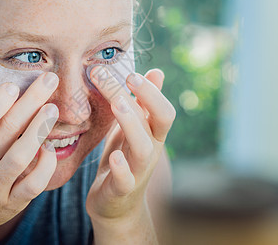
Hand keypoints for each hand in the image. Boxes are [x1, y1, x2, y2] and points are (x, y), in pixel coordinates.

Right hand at [0, 72, 59, 240]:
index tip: (13, 84)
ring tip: (52, 109)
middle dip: (28, 103)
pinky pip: (33, 186)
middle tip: (48, 80)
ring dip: (38, 130)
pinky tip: (49, 146)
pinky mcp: (12, 203)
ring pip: (19, 158)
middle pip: (3, 134)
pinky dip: (45, 166)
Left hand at [86, 67, 174, 223]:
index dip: (151, 91)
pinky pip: (125, 180)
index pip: (162, 110)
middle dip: (143, 97)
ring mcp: (137, 171)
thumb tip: (157, 71)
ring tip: (116, 102)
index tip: (130, 72)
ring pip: (143, 148)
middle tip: (123, 76)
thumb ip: (143, 103)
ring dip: (131, 123)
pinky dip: (122, 169)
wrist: (115, 205)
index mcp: (152, 134)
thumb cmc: (124, 159)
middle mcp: (150, 150)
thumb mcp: (133, 128)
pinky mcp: (121, 190)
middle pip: (155, 122)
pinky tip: (114, 156)